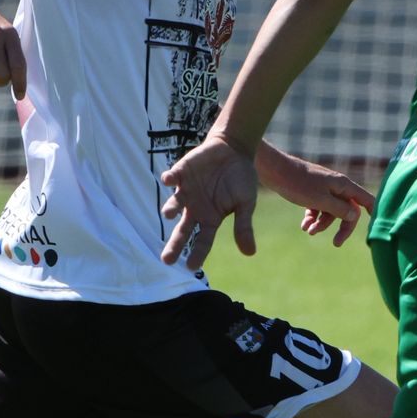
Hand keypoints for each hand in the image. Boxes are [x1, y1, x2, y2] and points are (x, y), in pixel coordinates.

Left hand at [159, 134, 259, 269]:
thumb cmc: (241, 178)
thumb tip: (250, 253)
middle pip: (182, 230)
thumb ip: (243, 225)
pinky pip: (172, 178)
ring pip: (174, 204)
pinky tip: (169, 180)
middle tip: (166, 260)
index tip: (191, 267)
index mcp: (211, 218)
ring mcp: (186, 191)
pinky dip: (169, 179)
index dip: (197, 254)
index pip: (202, 241)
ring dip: (171, 208)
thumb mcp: (246, 203)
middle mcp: (195, 208)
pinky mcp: (181, 173)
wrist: (234, 150)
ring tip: (170, 214)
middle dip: (175, 245)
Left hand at [258, 148, 372, 248]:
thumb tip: (354, 216)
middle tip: (336, 244)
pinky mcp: (312, 191)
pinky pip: (318, 208)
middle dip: (342, 227)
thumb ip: (339, 209)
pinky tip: (304, 225)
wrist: (274, 171)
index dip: (372, 213)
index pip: (366, 200)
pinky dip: (312, 217)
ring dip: (321, 224)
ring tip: (308, 231)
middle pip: (348, 210)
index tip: (374, 228)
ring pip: (331, 211)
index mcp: (343, 185)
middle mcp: (337, 186)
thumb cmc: (298, 183)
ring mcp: (324, 188)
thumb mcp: (321, 200)